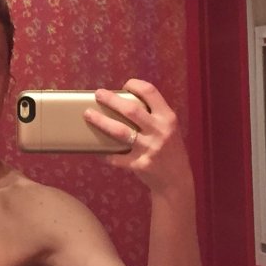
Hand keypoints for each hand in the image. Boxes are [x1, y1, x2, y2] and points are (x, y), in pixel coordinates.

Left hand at [84, 78, 193, 192]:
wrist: (177, 180)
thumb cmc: (170, 150)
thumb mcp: (169, 129)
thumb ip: (153, 116)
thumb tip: (124, 102)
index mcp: (168, 118)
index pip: (150, 92)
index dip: (135, 85)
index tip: (125, 85)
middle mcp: (160, 131)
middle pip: (130, 110)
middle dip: (111, 99)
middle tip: (98, 94)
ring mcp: (150, 148)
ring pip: (120, 131)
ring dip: (101, 121)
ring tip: (88, 114)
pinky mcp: (140, 165)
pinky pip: (117, 157)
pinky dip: (106, 154)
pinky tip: (100, 151)